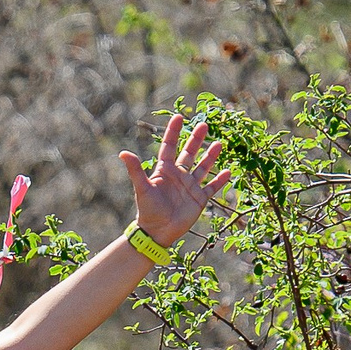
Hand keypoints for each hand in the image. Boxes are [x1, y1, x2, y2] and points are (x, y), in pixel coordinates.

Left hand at [120, 114, 229, 243]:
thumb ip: (135, 170)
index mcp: (164, 171)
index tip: (179, 117)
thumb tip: (122, 153)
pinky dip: (220, 180)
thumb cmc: (148, 210)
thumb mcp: (142, 188)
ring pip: (202, 167)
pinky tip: (228, 171)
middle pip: (189, 153)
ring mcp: (190, 187)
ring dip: (210, 156)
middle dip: (196, 139)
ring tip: (219, 144)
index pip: (170, 146)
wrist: (157, 232)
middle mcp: (178, 176)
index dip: (174, 132)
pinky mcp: (199, 199)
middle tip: (204, 125)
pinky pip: (212, 187)